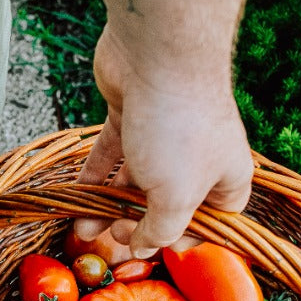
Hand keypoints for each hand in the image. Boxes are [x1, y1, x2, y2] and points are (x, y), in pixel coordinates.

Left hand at [73, 26, 253, 259]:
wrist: (156, 53)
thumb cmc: (178, 128)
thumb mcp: (175, 196)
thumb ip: (161, 230)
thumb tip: (143, 248)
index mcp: (225, 177)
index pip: (213, 221)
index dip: (186, 239)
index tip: (156, 247)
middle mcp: (199, 157)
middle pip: (167, 203)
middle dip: (137, 225)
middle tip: (113, 237)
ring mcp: (163, 137)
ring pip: (135, 181)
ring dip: (108, 207)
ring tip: (82, 227)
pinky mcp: (131, 118)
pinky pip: (112, 156)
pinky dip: (95, 176)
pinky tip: (76, 197)